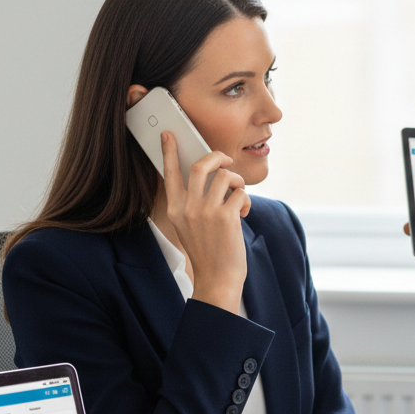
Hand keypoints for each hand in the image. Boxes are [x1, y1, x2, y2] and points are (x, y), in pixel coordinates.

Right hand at [161, 132, 250, 311]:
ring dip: (237, 183)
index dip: (169, 152)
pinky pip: (240, 193)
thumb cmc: (208, 250)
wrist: (217, 279)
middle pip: (202, 166)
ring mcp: (205, 212)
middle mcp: (187, 208)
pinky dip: (245, 200)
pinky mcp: (225, 217)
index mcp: (174, 209)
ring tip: (238, 197)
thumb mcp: (190, 225)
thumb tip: (211, 177)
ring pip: (225, 177)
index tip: (169, 135)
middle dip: (218, 157)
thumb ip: (193, 203)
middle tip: (226, 161)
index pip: (169, 173)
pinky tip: (243, 214)